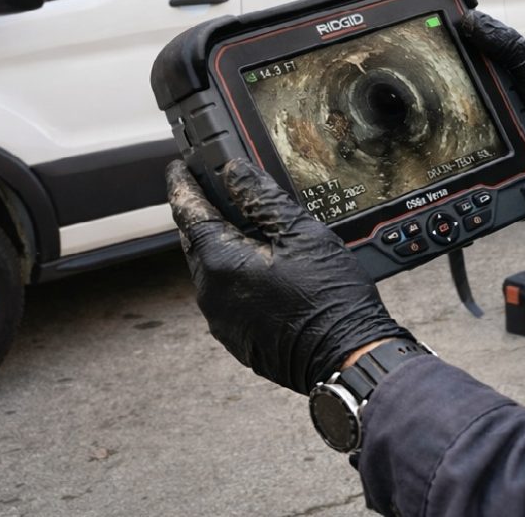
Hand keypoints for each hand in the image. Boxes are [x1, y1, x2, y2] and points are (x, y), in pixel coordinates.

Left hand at [167, 159, 412, 393]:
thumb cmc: (328, 298)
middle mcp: (211, 294)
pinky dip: (234, 274)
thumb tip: (233, 172)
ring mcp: (222, 320)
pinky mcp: (236, 337)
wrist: (345, 356)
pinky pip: (224, 295)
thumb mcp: (301, 233)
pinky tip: (260, 266)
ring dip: (220, 245)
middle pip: (196, 242)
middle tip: (213, 190)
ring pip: (210, 270)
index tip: (179, 169)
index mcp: (221, 263)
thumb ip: (262, 198)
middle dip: (202, 215)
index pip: (189, 213)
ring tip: (244, 226)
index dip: (183, 186)